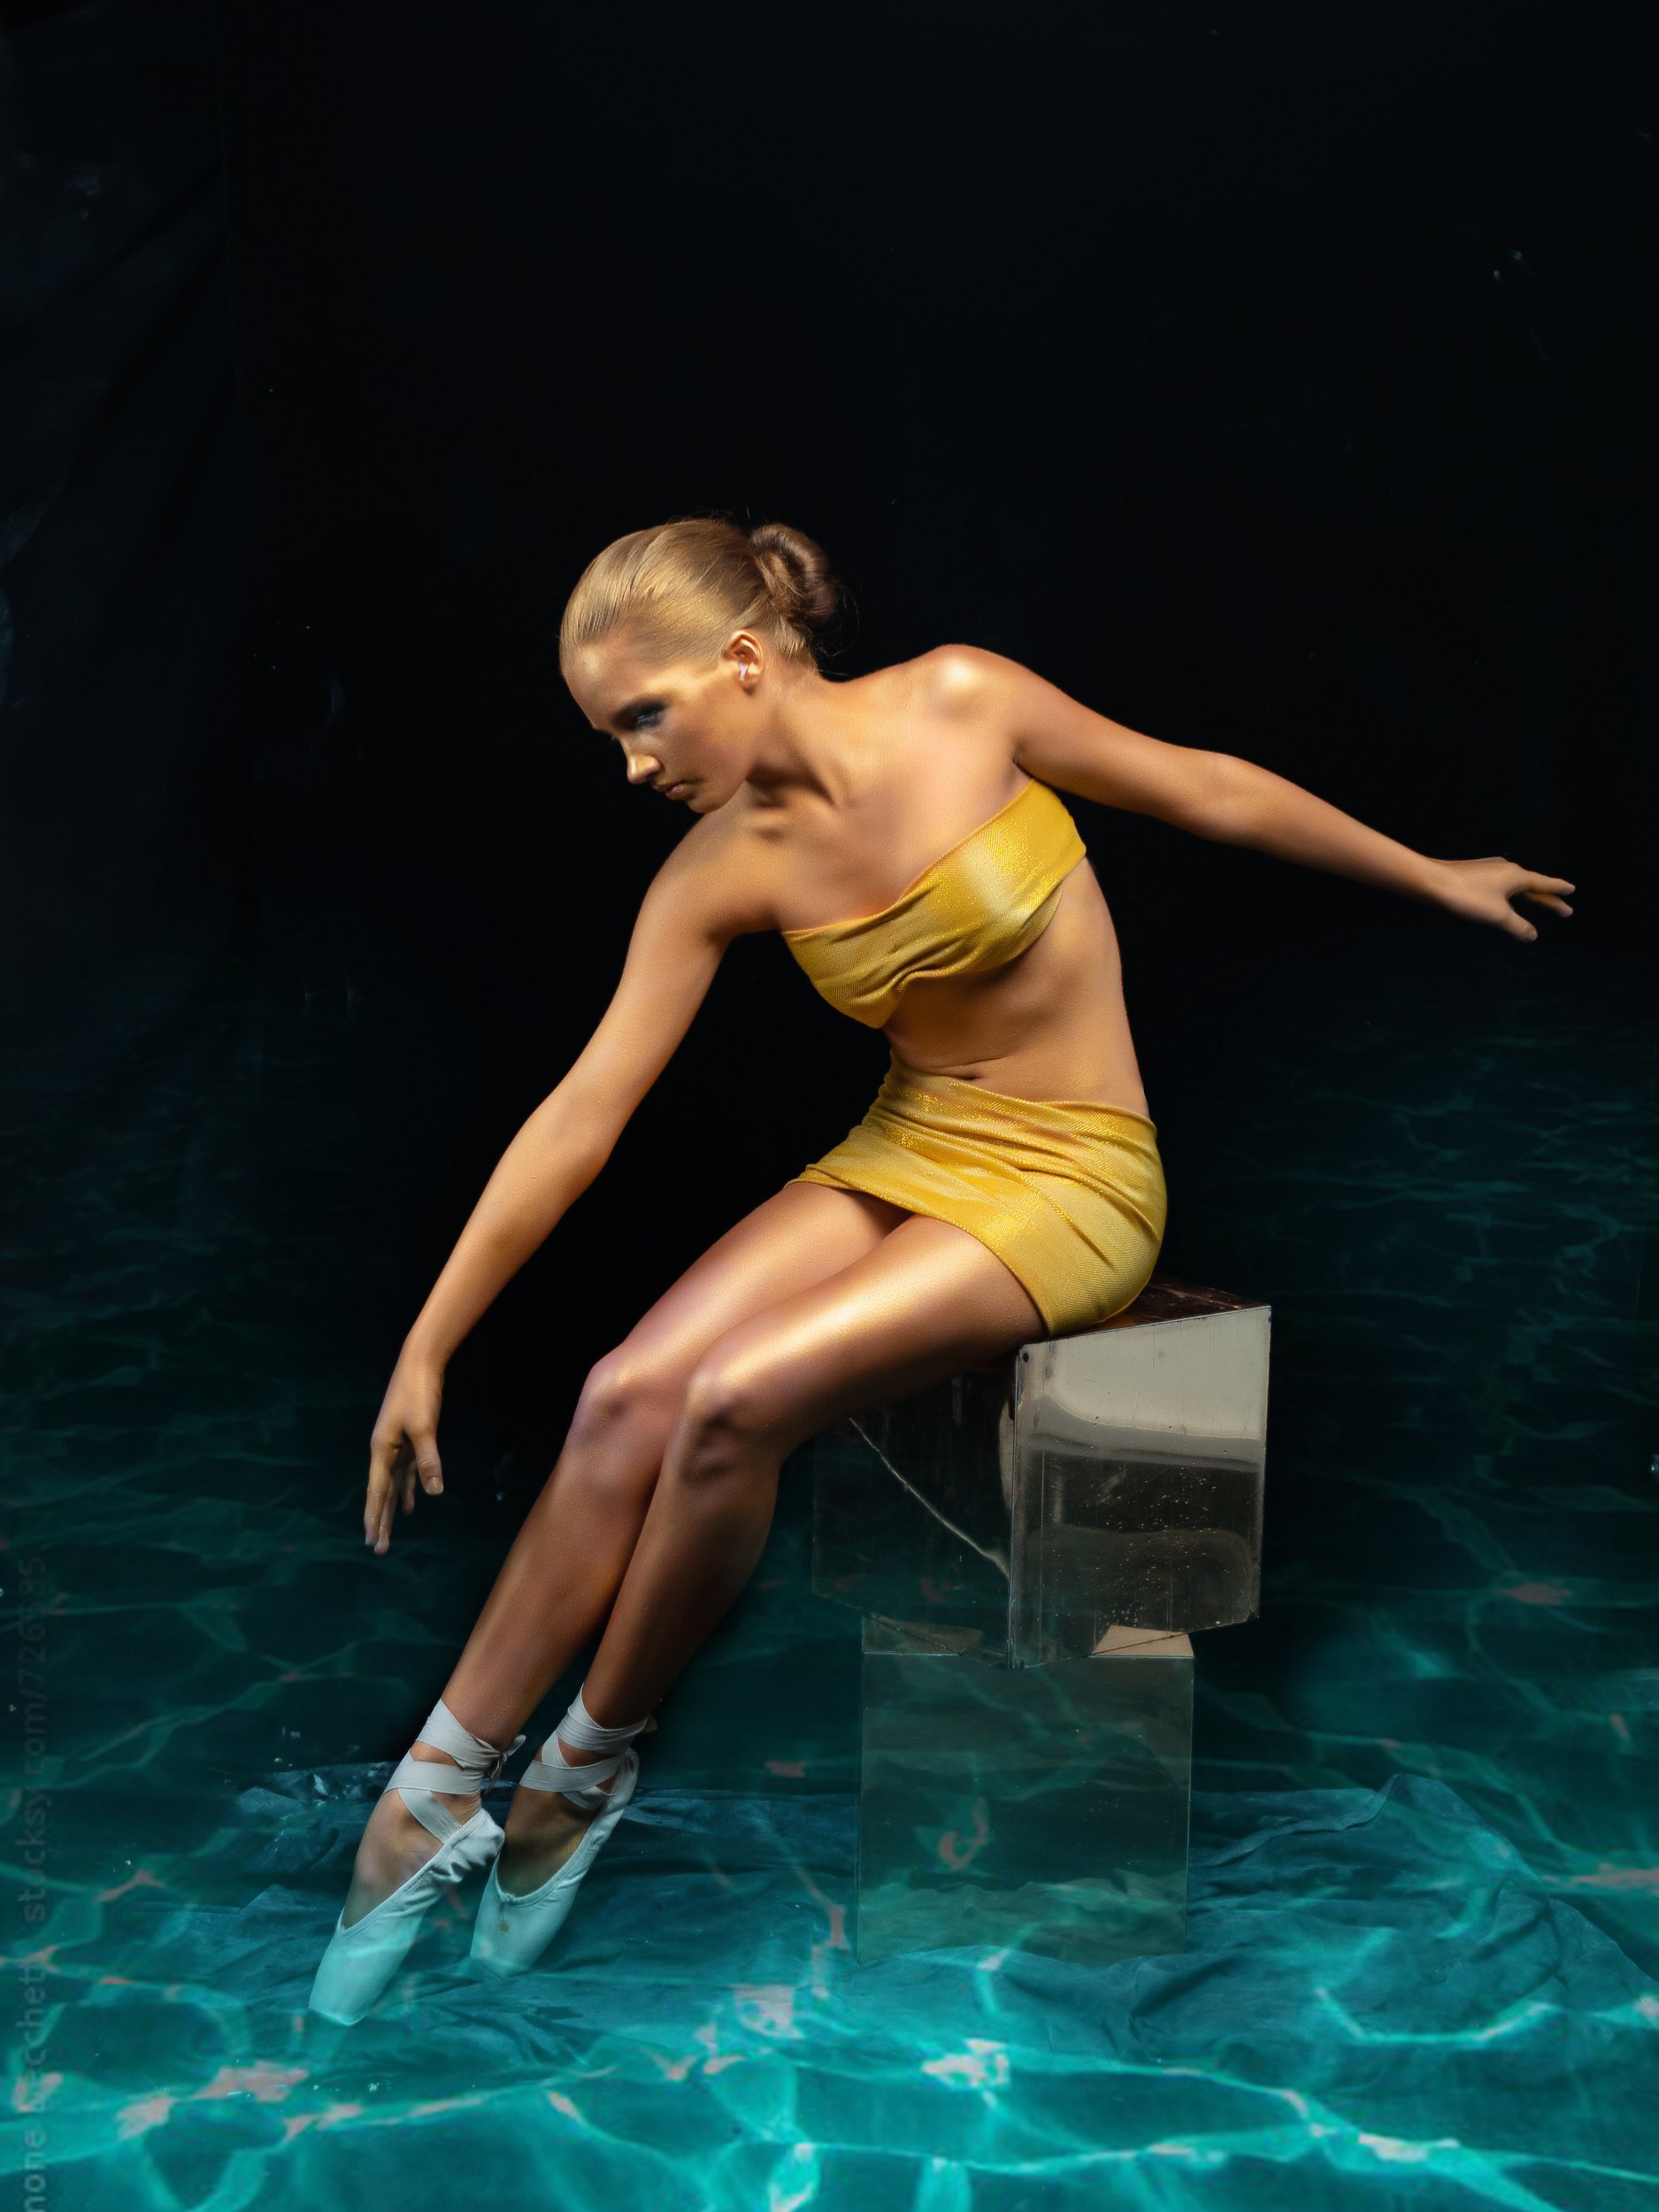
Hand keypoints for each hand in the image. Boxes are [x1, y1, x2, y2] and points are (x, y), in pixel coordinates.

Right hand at [364, 1345, 446, 1553]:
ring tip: (390, 1532)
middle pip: (381, 1493)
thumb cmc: (418, 1393)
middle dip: (381, 1520)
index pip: (378, 1492)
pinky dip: (408, 1488)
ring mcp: (396, 1446)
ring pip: (393, 1485)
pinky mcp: (409, 1440)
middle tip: (379, 1548)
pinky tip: (413, 1503)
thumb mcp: (423, 1427)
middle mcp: (384, 1451)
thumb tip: (434, 1492)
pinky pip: (405, 1472)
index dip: (376, 1517)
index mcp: (381, 1450)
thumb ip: (427, 1460)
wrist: (419, 1364)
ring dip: (393, 1508)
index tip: (372, 1540)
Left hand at [1427, 857, 1574, 941]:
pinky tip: (1505, 898)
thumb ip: (1518, 926)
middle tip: (1564, 910)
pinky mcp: (1475, 874)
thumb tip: (1533, 936)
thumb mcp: (1497, 916)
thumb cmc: (1467, 896)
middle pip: (1532, 886)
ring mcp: (1490, 870)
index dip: (1558, 890)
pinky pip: (1501, 886)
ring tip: (1539, 902)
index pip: (1544, 884)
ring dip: (1529, 896)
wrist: (1431, 881)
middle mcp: (1506, 869)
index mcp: (1517, 876)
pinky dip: (1511, 895)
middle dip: (1548, 899)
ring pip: (1516, 886)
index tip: (1572, 890)